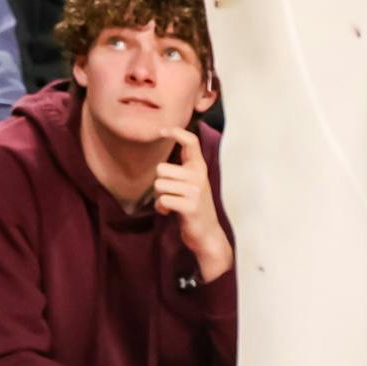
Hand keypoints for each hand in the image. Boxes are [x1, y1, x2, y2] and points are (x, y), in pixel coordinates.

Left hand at [153, 131, 232, 281]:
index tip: (162, 130)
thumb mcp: (191, 183)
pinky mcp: (190, 206)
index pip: (191, 142)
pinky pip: (162, 200)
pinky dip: (161, 208)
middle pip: (161, 169)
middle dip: (160, 184)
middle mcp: (199, 176)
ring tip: (172, 204)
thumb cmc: (193, 206)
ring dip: (159, 198)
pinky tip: (170, 213)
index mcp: (199, 168)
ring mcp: (196, 191)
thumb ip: (181, 168)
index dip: (176, 132)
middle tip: (171, 195)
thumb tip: (166, 146)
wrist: (207, 234)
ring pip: (159, 185)